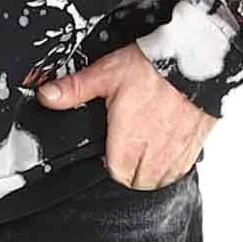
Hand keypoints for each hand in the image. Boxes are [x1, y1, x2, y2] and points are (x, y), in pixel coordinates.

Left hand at [36, 40, 217, 188]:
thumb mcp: (107, 73)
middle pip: (136, 181)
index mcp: (128, 144)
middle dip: (129, 166)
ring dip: (151, 168)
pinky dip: (172, 162)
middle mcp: (154, 156)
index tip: (111, 141)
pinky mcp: (195, 148)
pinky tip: (166, 141)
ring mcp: (177, 154)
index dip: (109, 158)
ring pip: (159, 179)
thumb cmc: (152, 68)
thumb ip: (75, 89)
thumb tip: (46, 96)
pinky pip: (180, 171)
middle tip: (127, 139)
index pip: (114, 173)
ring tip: (145, 143)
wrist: (196, 60)